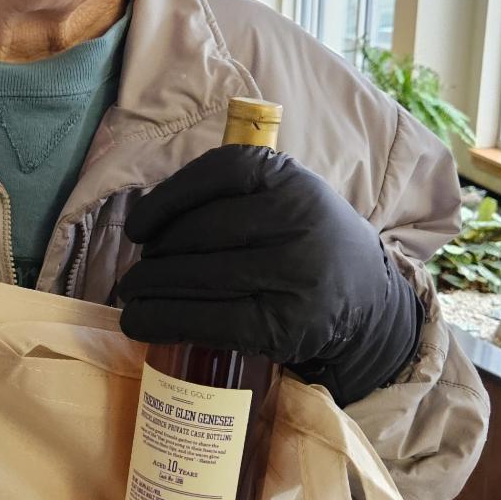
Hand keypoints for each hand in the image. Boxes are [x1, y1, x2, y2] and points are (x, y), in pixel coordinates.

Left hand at [117, 147, 422, 406]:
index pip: (218, 173)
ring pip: (198, 276)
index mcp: (293, 179)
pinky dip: (161, 321)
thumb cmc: (307, 244)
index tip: (138, 225)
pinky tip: (138, 322)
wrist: (368, 304)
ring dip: (149, 288)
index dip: (167, 197)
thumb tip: (147, 220)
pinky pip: (206, 320)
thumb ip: (235, 194)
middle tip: (139, 268)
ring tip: (132, 293)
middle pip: (200, 230)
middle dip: (156, 253)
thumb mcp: (289, 198)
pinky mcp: (284, 326)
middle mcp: (298, 220)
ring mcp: (294, 275)